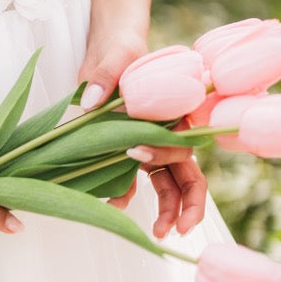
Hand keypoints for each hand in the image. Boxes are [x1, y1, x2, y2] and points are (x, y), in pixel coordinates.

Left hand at [77, 33, 207, 235]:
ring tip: (157, 232)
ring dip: (167, 210)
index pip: (185, 142)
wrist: (106, 50)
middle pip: (187, 173)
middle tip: (177, 229)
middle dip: (187, 204)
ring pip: (168, 184)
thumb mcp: (115, 55)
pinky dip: (126, 194)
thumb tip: (93, 101)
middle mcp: (166, 132)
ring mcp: (149, 143)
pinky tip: (114, 204)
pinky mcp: (126, 149)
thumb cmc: (120, 49)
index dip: (169, 153)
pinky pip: (134, 180)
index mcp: (174, 111)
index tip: (138, 153)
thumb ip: (106, 75)